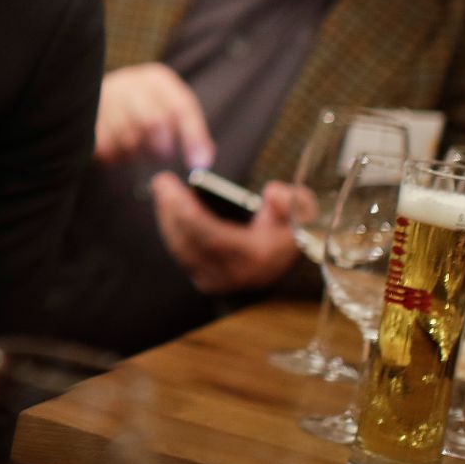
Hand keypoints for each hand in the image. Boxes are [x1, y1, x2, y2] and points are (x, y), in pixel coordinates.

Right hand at [94, 65, 214, 168]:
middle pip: (153, 122)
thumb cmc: (144, 107)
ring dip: (139, 154)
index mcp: (156, 79)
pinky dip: (119, 156)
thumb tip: (202, 160)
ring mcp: (106, 100)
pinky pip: (109, 148)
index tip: (198, 163)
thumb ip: (191, 131)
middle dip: (162, 147)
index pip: (180, 107)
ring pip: (130, 139)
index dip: (193, 137)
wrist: (97, 96)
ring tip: (139, 150)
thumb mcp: (171, 108)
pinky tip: (121, 149)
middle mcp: (130, 83)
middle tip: (162, 156)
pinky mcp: (89, 121)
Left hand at [149, 174, 301, 294]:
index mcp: (257, 257)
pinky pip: (181, 254)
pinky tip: (168, 208)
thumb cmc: (291, 225)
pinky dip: (171, 229)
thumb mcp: (302, 208)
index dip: (187, 212)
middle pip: (189, 243)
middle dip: (171, 210)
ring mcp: (219, 281)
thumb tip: (271, 194)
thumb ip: (291, 200)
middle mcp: (235, 274)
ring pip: (181, 249)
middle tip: (162, 182)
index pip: (211, 237)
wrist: (287, 253)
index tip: (172, 187)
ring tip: (163, 190)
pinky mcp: (206, 280)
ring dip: (168, 218)